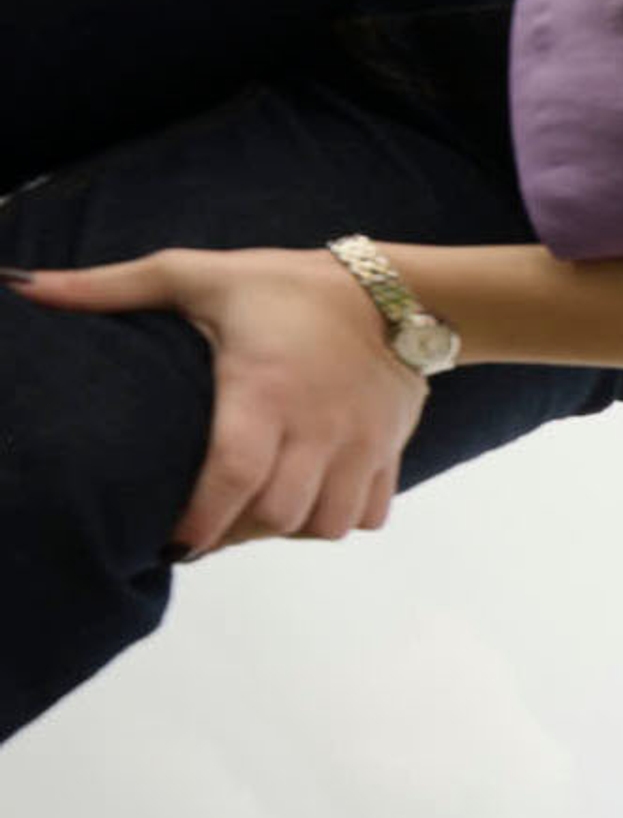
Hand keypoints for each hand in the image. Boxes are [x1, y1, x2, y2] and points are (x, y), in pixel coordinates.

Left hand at [11, 250, 420, 552]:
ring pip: (326, 524)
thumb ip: (112, 287)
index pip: (235, 473)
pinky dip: (335, 521)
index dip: (202, 519)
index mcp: (264, 389)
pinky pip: (368, 515)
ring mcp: (360, 445)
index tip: (173, 543)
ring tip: (253, 514)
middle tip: (204, 528)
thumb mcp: (196, 275)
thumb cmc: (283, 287)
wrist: (390, 294)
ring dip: (286, 531)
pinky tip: (307, 500)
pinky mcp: (389, 453)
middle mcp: (318, 425)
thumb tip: (22, 286)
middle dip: (236, 533)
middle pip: (279, 514)